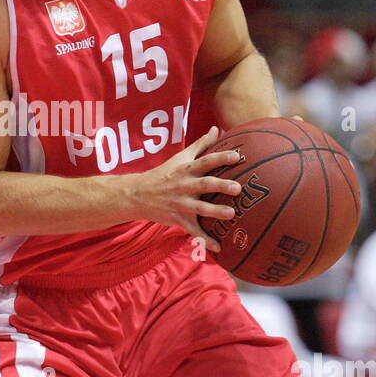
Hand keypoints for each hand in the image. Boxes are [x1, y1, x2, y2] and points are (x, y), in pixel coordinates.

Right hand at [128, 126, 244, 252]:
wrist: (138, 194)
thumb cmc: (164, 174)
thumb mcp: (180, 158)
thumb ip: (200, 145)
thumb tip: (217, 129)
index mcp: (186, 170)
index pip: (206, 161)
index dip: (221, 158)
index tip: (237, 156)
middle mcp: (184, 185)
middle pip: (204, 184)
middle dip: (220, 185)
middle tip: (237, 188)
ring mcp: (180, 203)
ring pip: (199, 208)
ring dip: (215, 211)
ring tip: (231, 214)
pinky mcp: (178, 219)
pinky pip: (193, 231)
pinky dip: (204, 240)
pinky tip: (218, 247)